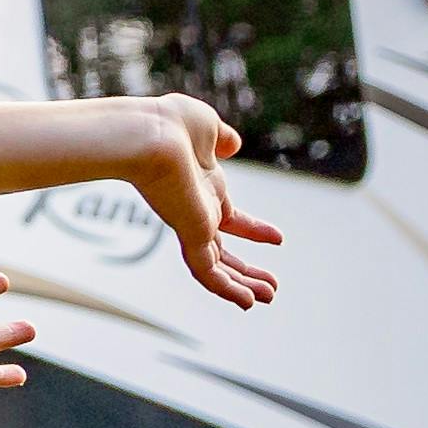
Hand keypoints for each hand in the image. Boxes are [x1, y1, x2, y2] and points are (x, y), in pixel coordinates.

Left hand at [120, 96, 283, 309]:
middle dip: (246, 270)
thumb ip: (221, 139)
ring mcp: (191, 225)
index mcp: (203, 188)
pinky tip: (247, 303)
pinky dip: (227, 290)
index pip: (230, 217)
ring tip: (268, 298)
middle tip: (272, 287)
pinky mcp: (189, 235)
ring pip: (217, 267)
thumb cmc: (169, 124)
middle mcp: (196, 210)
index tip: (278, 239)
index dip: (253, 230)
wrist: (148, 133)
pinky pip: (207, 272)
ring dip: (243, 285)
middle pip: (222, 250)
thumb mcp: (206, 127)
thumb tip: (233, 144)